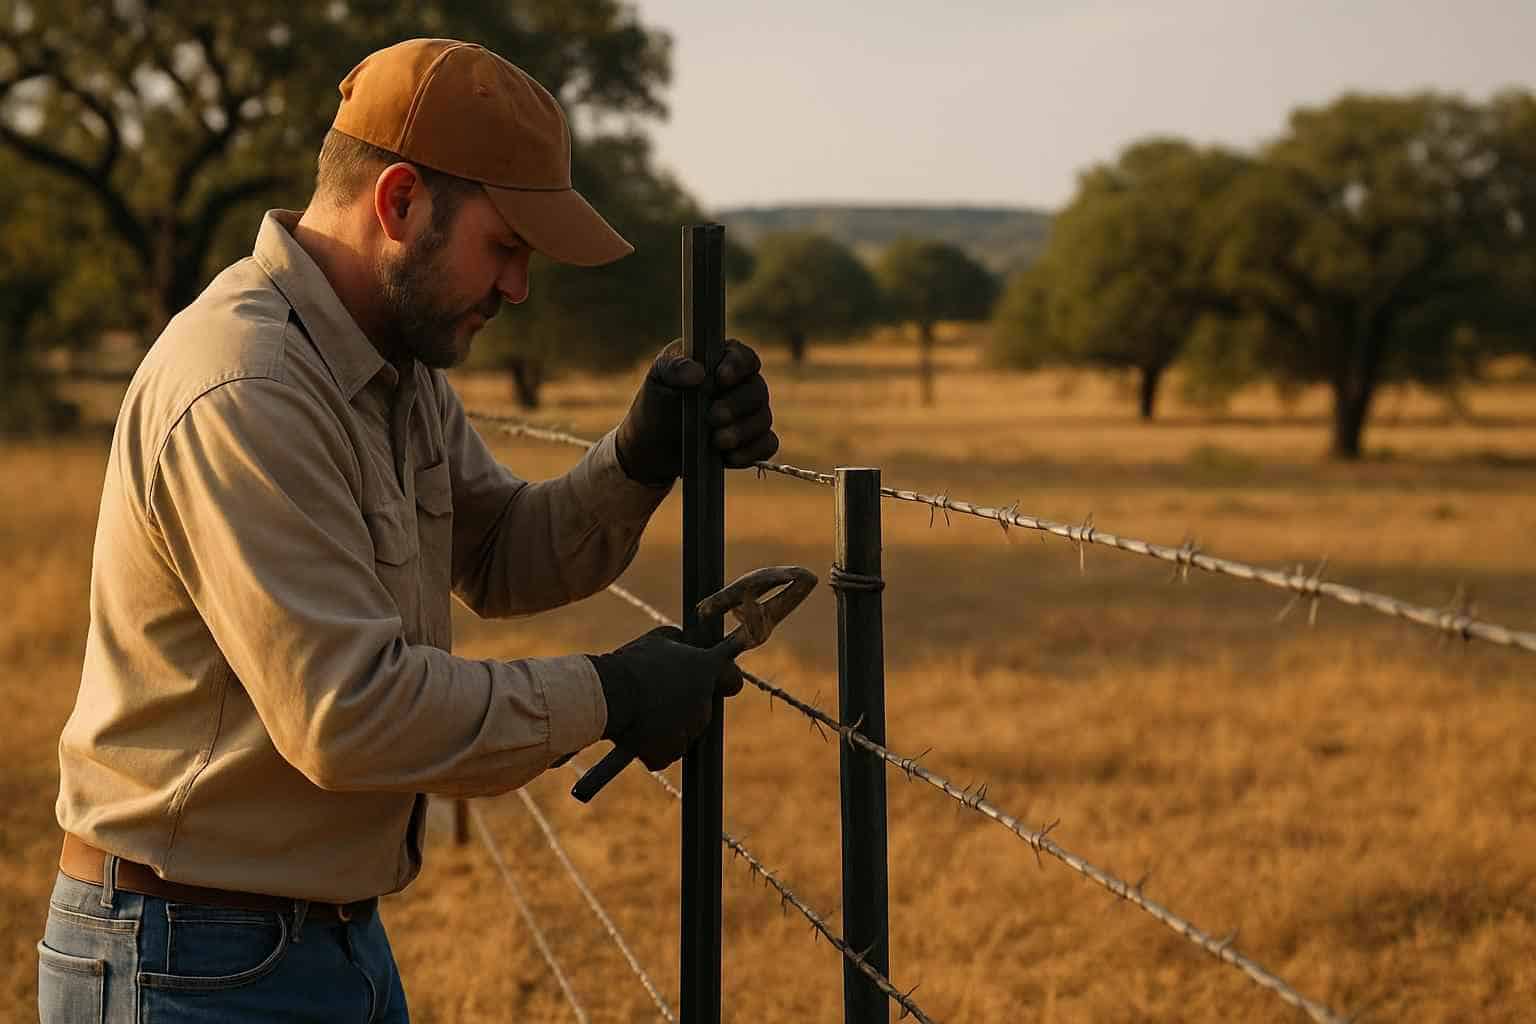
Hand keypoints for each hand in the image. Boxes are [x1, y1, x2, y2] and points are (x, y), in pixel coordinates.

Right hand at [587, 626, 743, 770]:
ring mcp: (688, 730)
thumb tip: (685, 642)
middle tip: (661, 698)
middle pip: (702, 711)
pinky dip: (654, 749)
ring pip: (684, 734)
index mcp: (705, 671)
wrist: (607, 694)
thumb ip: (680, 641)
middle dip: (686, 707)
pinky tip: (638, 734)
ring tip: (645, 715)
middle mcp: (703, 703)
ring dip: (670, 728)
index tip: (717, 681)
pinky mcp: (668, 752)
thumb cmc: (631, 664)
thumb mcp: (658, 639)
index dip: (725, 680)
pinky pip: (665, 754)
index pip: (732, 679)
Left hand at [614, 338, 778, 485]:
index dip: (737, 366)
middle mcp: (743, 385)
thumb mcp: (658, 380)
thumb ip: (673, 368)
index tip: (721, 378)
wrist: (653, 447)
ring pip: (763, 418)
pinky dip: (751, 452)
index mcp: (723, 361)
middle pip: (757, 390)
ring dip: (742, 431)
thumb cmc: (658, 403)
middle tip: (713, 417)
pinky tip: (728, 457)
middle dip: (736, 405)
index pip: (744, 357)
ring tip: (716, 442)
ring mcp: (750, 415)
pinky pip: (767, 445)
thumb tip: (698, 373)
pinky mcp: (752, 443)